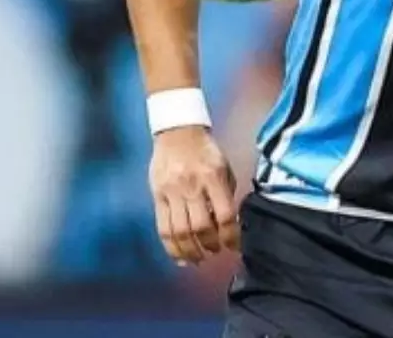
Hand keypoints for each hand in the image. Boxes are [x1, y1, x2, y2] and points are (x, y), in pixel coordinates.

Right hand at [149, 126, 240, 264]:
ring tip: (199, 259)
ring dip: (191, 251)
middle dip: (211, 245)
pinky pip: (163, 227)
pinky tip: (180, 257)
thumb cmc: (206, 152)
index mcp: (213, 176)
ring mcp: (172, 192)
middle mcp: (192, 186)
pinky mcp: (157, 196)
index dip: (231, 236)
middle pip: (201, 226)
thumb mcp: (224, 167)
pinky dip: (171, 247)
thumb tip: (228, 225)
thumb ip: (225, 194)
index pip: (224, 214)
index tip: (234, 247)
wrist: (178, 132)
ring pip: (180, 232)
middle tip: (216, 252)